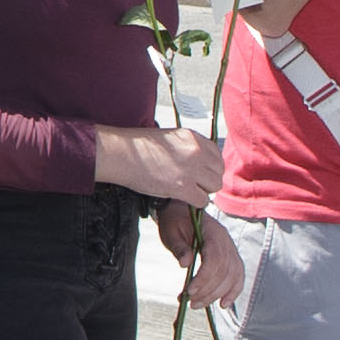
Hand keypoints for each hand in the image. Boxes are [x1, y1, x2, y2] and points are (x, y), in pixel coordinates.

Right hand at [95, 119, 222, 206]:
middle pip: (218, 171)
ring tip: (188, 191)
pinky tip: (183, 198)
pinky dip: (195, 203)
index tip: (201, 172)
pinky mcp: (182, 187)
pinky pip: (202, 200)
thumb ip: (186, 147)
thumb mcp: (168, 138)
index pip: (216, 154)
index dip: (209, 166)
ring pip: (214, 186)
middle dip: (208, 180)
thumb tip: (197, 162)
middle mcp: (196, 151)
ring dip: (203, 191)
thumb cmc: (138, 147)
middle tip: (195, 184)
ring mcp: (190, 169)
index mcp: (192, 137)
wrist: (122, 154)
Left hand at [177, 216, 243, 308]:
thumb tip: (186, 264)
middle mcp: (226, 241)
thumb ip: (179, 247)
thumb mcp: (170, 232)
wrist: (181, 210)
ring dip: (216, 295)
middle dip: (208, 291)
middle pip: (224, 271)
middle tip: (191, 303)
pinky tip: (223, 304)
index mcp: (212, 232)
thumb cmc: (174, 221)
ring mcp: (231, 249)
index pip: (215, 259)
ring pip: (232, 276)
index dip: (204, 278)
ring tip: (197, 304)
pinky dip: (233, 292)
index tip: (190, 291)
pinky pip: (238, 276)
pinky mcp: (230, 257)